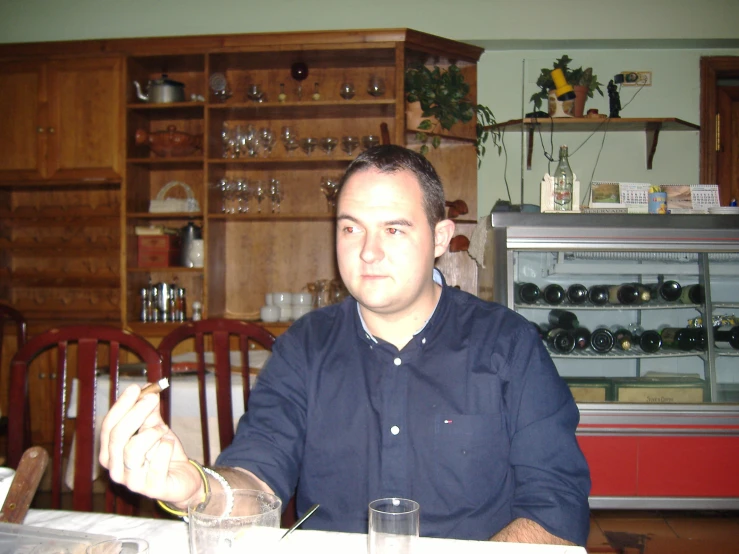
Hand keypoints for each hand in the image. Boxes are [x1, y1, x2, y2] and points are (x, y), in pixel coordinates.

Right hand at [99, 384, 203, 507]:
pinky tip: (169, 445)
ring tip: (163, 429)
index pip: (108, 427)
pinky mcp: (152, 489)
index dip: (121, 406)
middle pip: (118, 436)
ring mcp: (132, 482)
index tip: (135, 388)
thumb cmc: (164, 452)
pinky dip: (166, 447)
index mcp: (111, 453)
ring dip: (152, 432)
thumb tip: (147, 388)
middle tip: (152, 397)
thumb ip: (150, 412)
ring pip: (133, 449)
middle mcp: (115, 469)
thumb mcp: (155, 428)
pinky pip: (158, 461)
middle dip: (136, 413)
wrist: (183, 477)